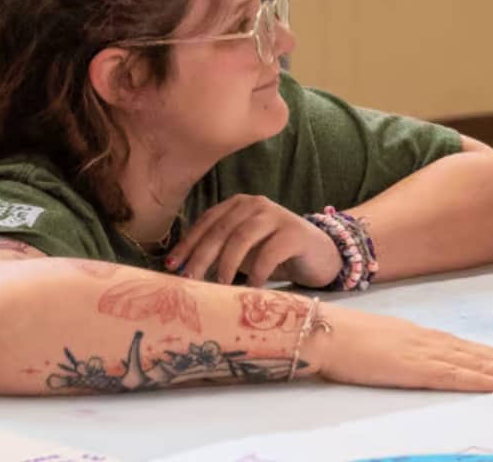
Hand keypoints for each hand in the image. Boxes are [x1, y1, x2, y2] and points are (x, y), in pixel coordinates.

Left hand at [166, 195, 339, 287]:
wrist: (320, 255)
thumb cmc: (275, 254)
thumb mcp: (243, 250)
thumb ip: (219, 251)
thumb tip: (182, 271)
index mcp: (239, 204)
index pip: (207, 221)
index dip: (188, 244)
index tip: (172, 266)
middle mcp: (256, 204)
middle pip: (221, 230)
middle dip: (201, 257)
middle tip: (190, 282)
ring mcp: (277, 216)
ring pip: (241, 238)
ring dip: (226, 266)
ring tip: (220, 287)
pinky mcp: (295, 233)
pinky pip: (269, 253)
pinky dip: (256, 273)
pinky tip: (251, 289)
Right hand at [315, 307, 492, 391]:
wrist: (328, 331)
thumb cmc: (356, 340)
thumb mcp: (397, 345)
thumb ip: (420, 353)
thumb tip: (439, 362)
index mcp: (436, 341)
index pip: (485, 352)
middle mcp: (440, 344)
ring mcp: (429, 355)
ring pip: (483, 365)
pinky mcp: (414, 368)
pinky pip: (454, 376)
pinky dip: (480, 380)